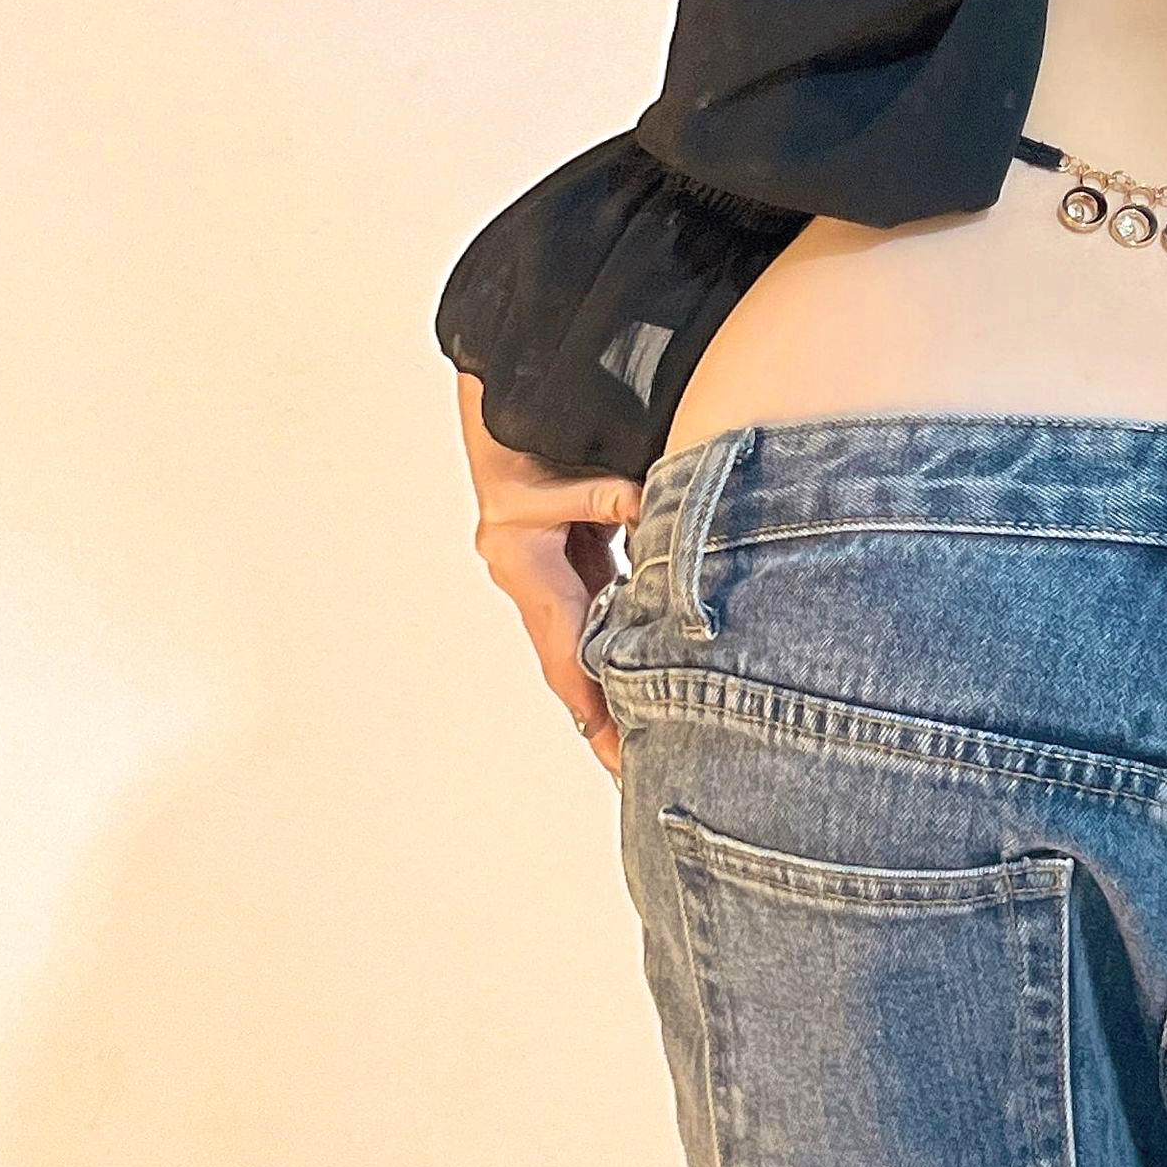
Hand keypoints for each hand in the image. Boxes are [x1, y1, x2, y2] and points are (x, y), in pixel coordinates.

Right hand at [454, 372, 641, 781]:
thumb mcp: (564, 470)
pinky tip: (656, 660)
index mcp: (527, 568)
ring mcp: (550, 566)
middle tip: (639, 771)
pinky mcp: (570, 548)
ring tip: (654, 733)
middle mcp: (533, 578)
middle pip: (576, 662)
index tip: (617, 753)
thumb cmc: (530, 430)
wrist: (510, 395)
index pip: (567, 657)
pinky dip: (624, 630)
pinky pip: (602, 599)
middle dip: (605, 716)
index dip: (594, 708)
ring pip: (590, 635)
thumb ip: (606, 498)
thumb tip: (645, 510)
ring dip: (615, 679)